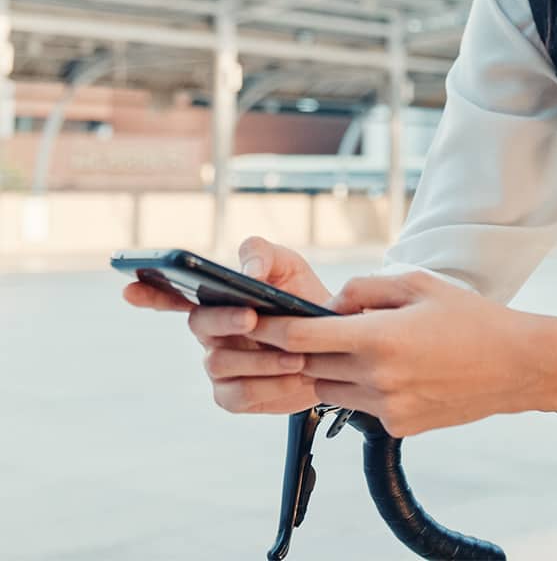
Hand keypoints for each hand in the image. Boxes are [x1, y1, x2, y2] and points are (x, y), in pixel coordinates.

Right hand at [122, 236, 333, 415]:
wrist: (333, 344)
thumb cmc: (303, 299)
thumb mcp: (288, 266)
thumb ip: (263, 255)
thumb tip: (248, 274)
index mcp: (215, 299)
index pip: (172, 294)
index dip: (149, 293)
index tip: (129, 288)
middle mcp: (209, 333)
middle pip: (198, 325)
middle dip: (224, 320)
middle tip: (252, 317)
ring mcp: (218, 366)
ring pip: (218, 363)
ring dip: (260, 358)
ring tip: (297, 355)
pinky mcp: (232, 396)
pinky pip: (239, 395)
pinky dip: (270, 385)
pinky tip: (295, 375)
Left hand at [246, 270, 539, 436]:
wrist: (514, 366)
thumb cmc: (470, 318)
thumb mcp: (419, 284)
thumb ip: (366, 289)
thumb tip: (331, 303)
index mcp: (379, 338)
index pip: (304, 338)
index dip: (274, 329)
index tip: (255, 322)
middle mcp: (376, 377)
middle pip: (311, 366)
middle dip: (300, 350)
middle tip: (297, 333)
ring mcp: (386, 407)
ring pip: (331, 389)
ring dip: (328, 369)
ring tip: (351, 348)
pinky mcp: (398, 425)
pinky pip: (360, 406)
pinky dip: (360, 387)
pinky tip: (389, 369)